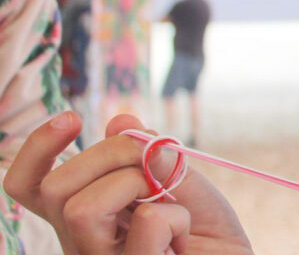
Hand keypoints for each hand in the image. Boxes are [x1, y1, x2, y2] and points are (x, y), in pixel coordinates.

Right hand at [4, 111, 254, 254]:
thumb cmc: (204, 229)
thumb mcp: (180, 179)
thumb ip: (150, 154)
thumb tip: (122, 122)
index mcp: (85, 217)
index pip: (30, 187)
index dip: (36, 150)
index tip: (71, 118)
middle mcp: (81, 243)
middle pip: (55, 188)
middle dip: (109, 153)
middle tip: (151, 164)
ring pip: (81, 209)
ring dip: (135, 184)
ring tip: (165, 202)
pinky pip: (145, 225)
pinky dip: (176, 217)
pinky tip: (183, 238)